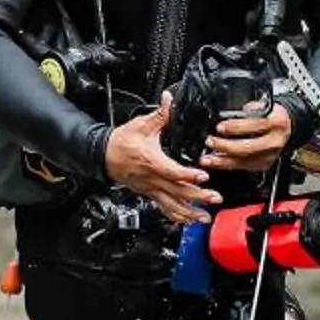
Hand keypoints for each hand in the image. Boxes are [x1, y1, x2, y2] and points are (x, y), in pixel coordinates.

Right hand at [104, 94, 218, 225]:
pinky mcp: (149, 193)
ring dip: (189, 212)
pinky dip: (176, 216)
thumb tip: (168, 99)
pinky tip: (187, 220)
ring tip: (204, 218)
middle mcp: (152, 179)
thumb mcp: (141, 125)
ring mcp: (151, 189)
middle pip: (177, 191)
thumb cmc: (121, 142)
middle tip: (215, 198)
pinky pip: (163, 208)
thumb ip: (160, 114)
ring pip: (171, 205)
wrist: (104, 155)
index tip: (203, 176)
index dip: (188, 175)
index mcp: (152, 162)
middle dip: (197, 197)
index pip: (173, 171)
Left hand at [206, 101, 294, 170]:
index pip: (254, 126)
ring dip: (222, 161)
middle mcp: (274, 141)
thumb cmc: (272, 115)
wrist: (288, 126)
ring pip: (244, 161)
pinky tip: (217, 162)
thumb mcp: (263, 106)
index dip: (235, 127)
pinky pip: (244, 167)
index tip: (220, 127)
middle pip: (248, 147)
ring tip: (207, 158)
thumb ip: (248, 110)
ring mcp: (270, 155)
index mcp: (275, 123)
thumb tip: (227, 113)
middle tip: (210, 141)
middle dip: (225, 146)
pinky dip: (228, 165)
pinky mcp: (265, 164)